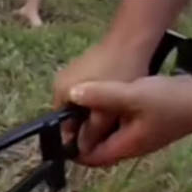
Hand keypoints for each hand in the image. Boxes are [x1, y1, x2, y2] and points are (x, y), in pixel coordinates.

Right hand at [53, 41, 148, 156]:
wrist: (131, 39)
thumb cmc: (119, 73)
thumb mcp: (107, 109)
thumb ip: (93, 131)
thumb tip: (82, 152)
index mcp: (60, 93)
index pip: (65, 127)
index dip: (80, 140)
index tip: (96, 148)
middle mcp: (60, 84)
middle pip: (74, 117)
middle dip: (90, 127)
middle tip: (110, 134)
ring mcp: (71, 74)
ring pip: (83, 106)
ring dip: (97, 115)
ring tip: (116, 119)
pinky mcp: (84, 69)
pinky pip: (90, 94)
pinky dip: (101, 101)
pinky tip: (117, 103)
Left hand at [66, 77, 191, 166]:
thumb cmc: (171, 101)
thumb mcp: (132, 94)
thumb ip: (102, 95)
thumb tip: (73, 95)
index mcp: (125, 147)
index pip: (90, 158)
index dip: (72, 148)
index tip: (61, 129)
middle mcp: (132, 148)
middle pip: (99, 149)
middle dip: (83, 136)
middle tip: (69, 115)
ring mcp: (141, 138)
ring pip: (110, 137)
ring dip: (96, 125)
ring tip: (84, 105)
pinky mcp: (149, 127)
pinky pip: (122, 126)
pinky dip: (111, 117)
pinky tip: (110, 98)